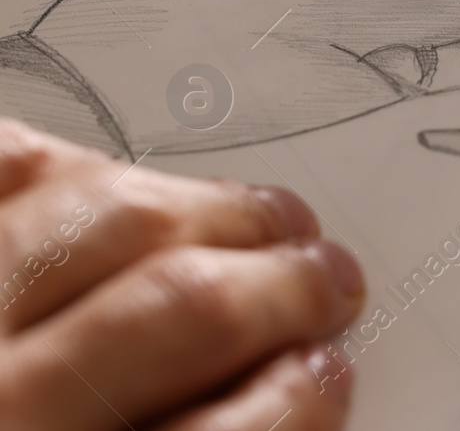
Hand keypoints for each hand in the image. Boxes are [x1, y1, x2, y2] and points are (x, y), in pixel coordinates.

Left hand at [0, 119, 362, 429]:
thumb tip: (291, 382)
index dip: (296, 399)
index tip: (324, 375)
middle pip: (185, 305)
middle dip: (286, 286)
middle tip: (326, 281)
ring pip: (113, 213)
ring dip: (211, 210)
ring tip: (260, 219)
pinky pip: (11, 162)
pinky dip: (77, 164)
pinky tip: (123, 184)